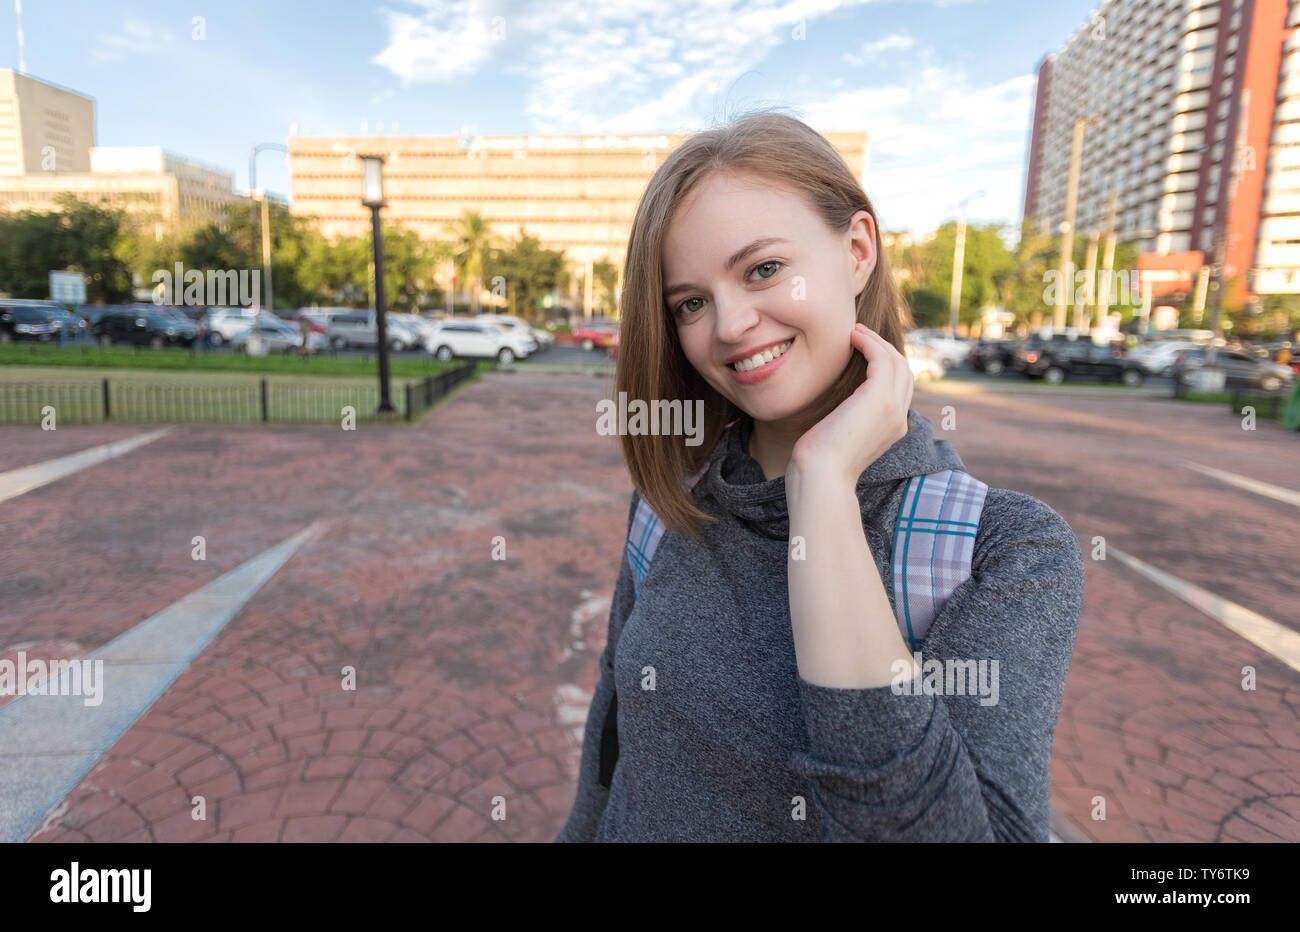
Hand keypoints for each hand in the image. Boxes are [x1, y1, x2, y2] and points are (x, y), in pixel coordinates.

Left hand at [788, 323, 913, 485]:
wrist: (820, 476)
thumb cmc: (818, 462)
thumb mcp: (838, 435)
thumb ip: (847, 418)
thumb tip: (837, 406)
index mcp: (892, 429)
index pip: (899, 388)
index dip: (884, 365)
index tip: (862, 350)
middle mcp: (899, 419)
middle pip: (903, 371)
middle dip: (883, 348)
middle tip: (858, 334)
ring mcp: (893, 409)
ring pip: (896, 361)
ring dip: (876, 341)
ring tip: (854, 331)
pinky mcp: (880, 400)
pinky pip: (883, 359)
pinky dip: (870, 343)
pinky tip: (851, 337)